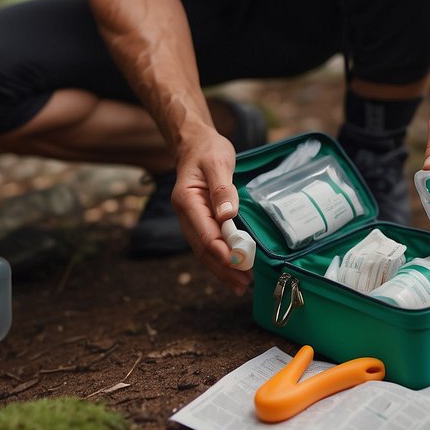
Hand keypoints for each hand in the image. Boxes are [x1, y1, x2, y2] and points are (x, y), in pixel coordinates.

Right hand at [172, 129, 252, 294]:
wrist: (195, 144)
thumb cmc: (207, 150)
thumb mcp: (218, 162)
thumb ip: (222, 187)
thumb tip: (227, 214)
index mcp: (187, 201)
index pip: (205, 234)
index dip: (222, 251)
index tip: (240, 263)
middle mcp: (185, 214)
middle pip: (203, 249)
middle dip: (223, 268)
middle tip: (243, 284)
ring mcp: (191, 220)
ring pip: (203, 251)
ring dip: (221, 269)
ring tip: (241, 285)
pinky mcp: (199, 221)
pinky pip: (207, 245)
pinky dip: (219, 260)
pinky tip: (232, 270)